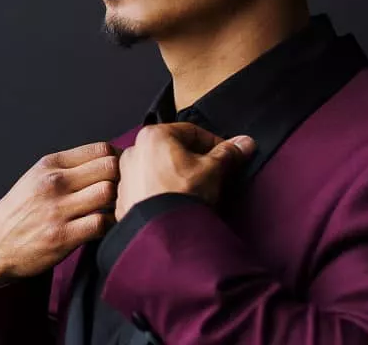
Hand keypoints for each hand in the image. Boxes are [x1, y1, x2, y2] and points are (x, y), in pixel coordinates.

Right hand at [0, 141, 119, 283]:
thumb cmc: (21, 210)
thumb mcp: (38, 176)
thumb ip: (70, 165)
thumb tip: (109, 158)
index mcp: (50, 164)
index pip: (100, 149)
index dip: (118, 158)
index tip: (121, 169)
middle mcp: (54, 183)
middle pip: (109, 167)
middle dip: (122, 178)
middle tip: (123, 189)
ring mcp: (58, 210)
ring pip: (108, 192)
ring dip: (118, 200)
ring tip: (115, 207)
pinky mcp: (62, 236)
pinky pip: (101, 223)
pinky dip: (110, 224)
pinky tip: (106, 225)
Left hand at [114, 123, 255, 221]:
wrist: (160, 235)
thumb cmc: (181, 195)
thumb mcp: (213, 170)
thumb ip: (228, 153)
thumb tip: (245, 142)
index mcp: (153, 136)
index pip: (191, 131)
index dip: (214, 143)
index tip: (226, 154)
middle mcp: (134, 150)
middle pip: (173, 149)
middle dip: (195, 159)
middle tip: (213, 172)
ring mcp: (125, 175)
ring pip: (159, 168)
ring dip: (177, 175)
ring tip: (195, 191)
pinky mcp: (123, 198)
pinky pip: (147, 188)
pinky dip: (162, 191)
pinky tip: (176, 203)